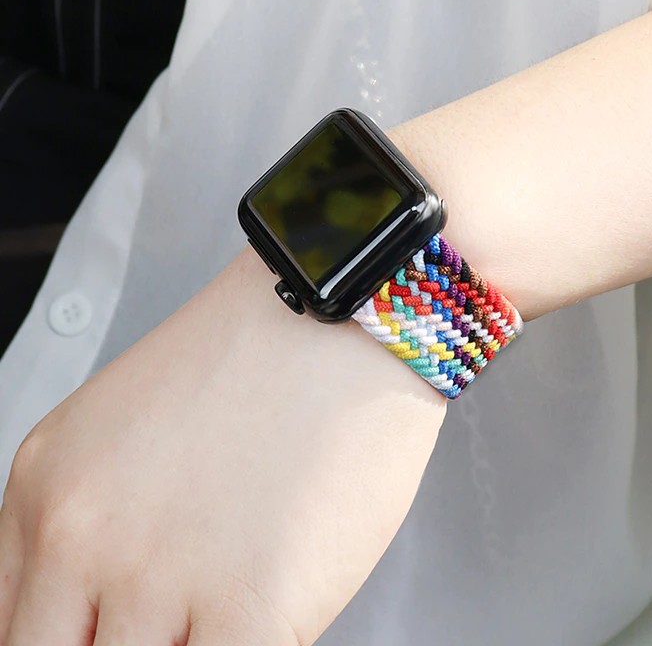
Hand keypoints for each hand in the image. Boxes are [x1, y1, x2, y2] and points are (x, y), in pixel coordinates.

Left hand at [0, 249, 445, 644]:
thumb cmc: (262, 352)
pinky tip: (268, 620)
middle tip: (169, 625)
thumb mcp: (127, 424)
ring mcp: (158, 579)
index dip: (66, 638)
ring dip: (185, 643)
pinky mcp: (250, 610)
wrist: (342, 315)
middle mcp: (82, 539)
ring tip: (224, 606)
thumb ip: (102, 526)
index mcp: (46, 491)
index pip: (13, 628)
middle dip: (114, 645)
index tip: (103, 628)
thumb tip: (113, 615)